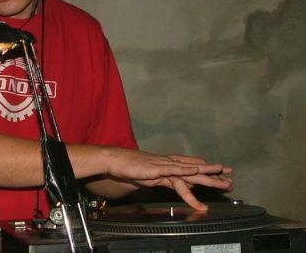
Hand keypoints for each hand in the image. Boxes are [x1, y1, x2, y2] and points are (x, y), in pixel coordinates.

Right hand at [106, 149, 232, 209]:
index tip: (225, 174)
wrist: (116, 160)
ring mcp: (164, 165)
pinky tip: (195, 174)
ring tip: (221, 181)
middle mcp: (171, 163)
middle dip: (214, 175)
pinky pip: (174, 172)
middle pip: (197, 169)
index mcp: (171, 165)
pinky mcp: (156, 169)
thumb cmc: (132, 168)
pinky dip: (185, 173)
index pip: (194, 167)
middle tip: (231, 180)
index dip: (210, 171)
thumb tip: (186, 186)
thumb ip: (171, 180)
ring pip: (190, 171)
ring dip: (206, 175)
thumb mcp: (155, 177)